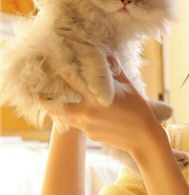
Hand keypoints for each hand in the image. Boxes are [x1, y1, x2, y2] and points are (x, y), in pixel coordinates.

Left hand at [40, 56, 166, 156]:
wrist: (144, 138)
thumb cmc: (139, 110)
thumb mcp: (128, 86)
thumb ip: (115, 70)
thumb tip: (108, 55)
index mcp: (94, 96)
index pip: (68, 79)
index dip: (56, 69)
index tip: (47, 61)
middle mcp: (86, 111)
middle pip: (53, 105)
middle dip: (43, 97)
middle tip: (37, 89)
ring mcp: (86, 125)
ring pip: (62, 116)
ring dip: (55, 109)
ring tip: (50, 101)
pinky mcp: (90, 135)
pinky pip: (76, 124)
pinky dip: (74, 117)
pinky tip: (79, 112)